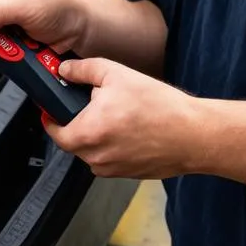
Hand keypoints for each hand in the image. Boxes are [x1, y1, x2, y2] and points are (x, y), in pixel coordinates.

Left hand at [43, 58, 204, 178]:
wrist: (194, 135)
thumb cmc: (160, 108)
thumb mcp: (117, 75)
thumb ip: (84, 70)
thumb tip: (65, 71)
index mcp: (88, 133)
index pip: (54, 131)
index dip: (51, 116)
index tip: (53, 107)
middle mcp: (96, 157)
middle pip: (73, 140)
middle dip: (78, 122)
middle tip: (93, 105)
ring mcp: (112, 170)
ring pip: (92, 150)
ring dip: (98, 134)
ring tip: (119, 115)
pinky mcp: (128, 174)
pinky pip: (110, 158)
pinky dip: (114, 144)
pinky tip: (131, 129)